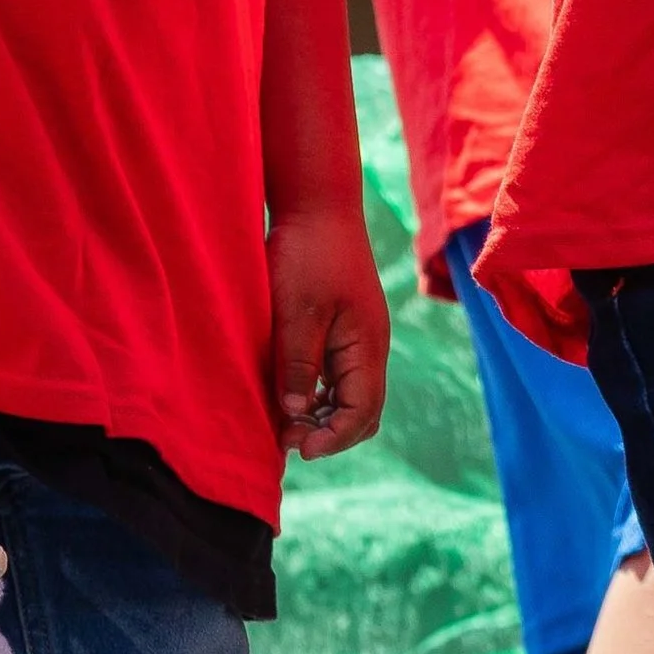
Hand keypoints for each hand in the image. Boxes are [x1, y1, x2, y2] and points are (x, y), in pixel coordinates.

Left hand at [266, 200, 387, 459]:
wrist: (318, 205)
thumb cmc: (308, 255)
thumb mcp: (296, 313)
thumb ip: (296, 365)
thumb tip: (294, 415)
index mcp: (367, 344)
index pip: (362, 413)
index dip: (332, 439)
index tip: (295, 447)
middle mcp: (370, 345)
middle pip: (365, 412)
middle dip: (330, 433)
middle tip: (285, 436)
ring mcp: (360, 336)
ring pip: (352, 396)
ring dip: (323, 415)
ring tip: (283, 418)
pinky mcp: (346, 327)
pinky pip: (340, 376)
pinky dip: (320, 395)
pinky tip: (289, 392)